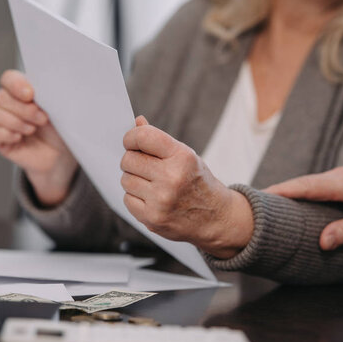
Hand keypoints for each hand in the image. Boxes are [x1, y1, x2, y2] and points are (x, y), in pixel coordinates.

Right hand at [0, 70, 77, 204]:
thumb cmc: (61, 131)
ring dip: (14, 122)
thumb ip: (47, 95)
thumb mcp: (58, 109)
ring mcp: (2, 122)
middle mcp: (10, 104)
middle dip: (22, 109)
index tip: (30, 95)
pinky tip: (19, 138)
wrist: (62, 156)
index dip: (16, 84)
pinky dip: (5, 133)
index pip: (8, 78)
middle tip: (42, 119)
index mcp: (24, 92)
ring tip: (32, 130)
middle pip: (0, 96)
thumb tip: (38, 89)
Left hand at [120, 116, 252, 258]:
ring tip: (152, 184)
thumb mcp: (186, 156)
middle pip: (129, 160)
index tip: (130, 141)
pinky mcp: (153, 218)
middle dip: (132, 160)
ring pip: (125, 180)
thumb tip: (137, 123)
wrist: (216, 217)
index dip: (131, 137)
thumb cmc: (197, 182)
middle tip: (144, 165)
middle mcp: (172, 178)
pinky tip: (151, 199)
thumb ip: (160, 140)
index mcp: (182, 157)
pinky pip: (127, 199)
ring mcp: (161, 200)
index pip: (143, 137)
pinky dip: (135, 198)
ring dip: (134, 180)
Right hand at [265, 167, 342, 250]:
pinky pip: (313, 187)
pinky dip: (297, 193)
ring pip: (306, 184)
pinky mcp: (340, 183)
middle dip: (276, 191)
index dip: (282, 190)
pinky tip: (286, 202)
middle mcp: (340, 176)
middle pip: (301, 183)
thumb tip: (322, 242)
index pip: (307, 186)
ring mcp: (340, 178)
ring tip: (262, 203)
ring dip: (286, 192)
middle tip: (251, 202)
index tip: (260, 196)